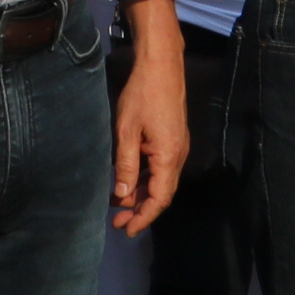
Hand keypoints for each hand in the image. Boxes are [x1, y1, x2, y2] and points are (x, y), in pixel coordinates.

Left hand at [114, 3, 187, 233]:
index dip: (144, 217)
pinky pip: (159, 167)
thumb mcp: (127, 130)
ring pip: (160, 180)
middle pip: (161, 193)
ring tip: (118, 205)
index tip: (127, 230)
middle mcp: (177, 155)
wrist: (161, 64)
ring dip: (141, 194)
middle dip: (140, 209)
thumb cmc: (142, 95)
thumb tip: (122, 195)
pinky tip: (128, 181)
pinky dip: (144, 178)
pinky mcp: (172, 138)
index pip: (160, 198)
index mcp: (169, 157)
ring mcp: (177, 146)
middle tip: (117, 222)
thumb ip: (125, 164)